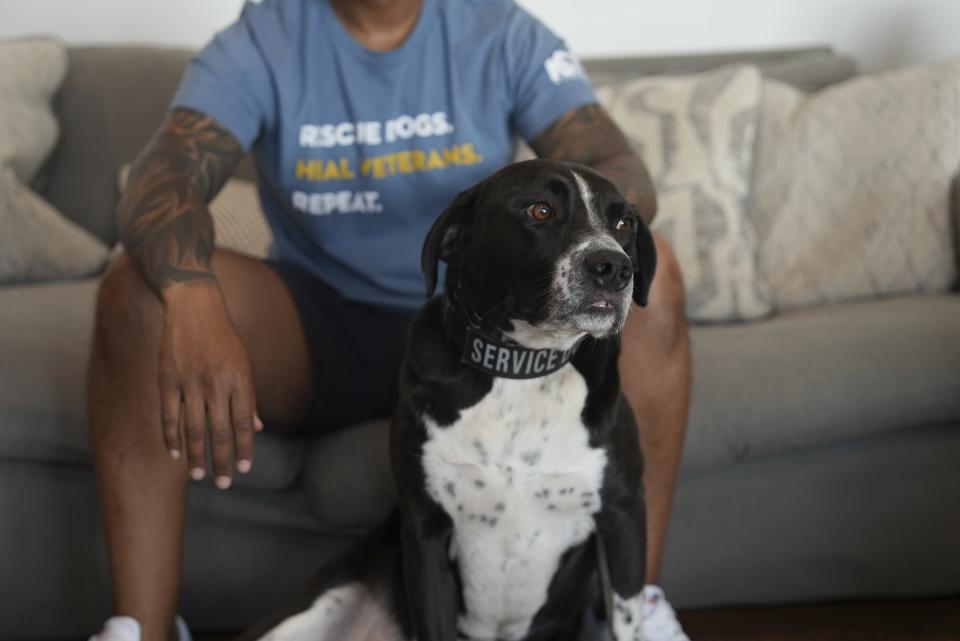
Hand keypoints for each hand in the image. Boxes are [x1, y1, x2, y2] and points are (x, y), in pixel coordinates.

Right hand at [158, 281, 262, 488]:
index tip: (243, 469)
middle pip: (220, 431)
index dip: (244, 448)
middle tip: (222, 483)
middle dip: (222, 461)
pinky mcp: (168, 380)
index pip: (243, 423)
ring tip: (200, 476)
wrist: (194, 306)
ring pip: (194, 428)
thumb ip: (249, 397)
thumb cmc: (224, 337)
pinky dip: (172, 437)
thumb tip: (257, 428)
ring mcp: (190, 383)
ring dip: (197, 455)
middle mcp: (216, 384)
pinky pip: (170, 415)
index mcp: (239, 380)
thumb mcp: (244, 363)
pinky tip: (176, 454)